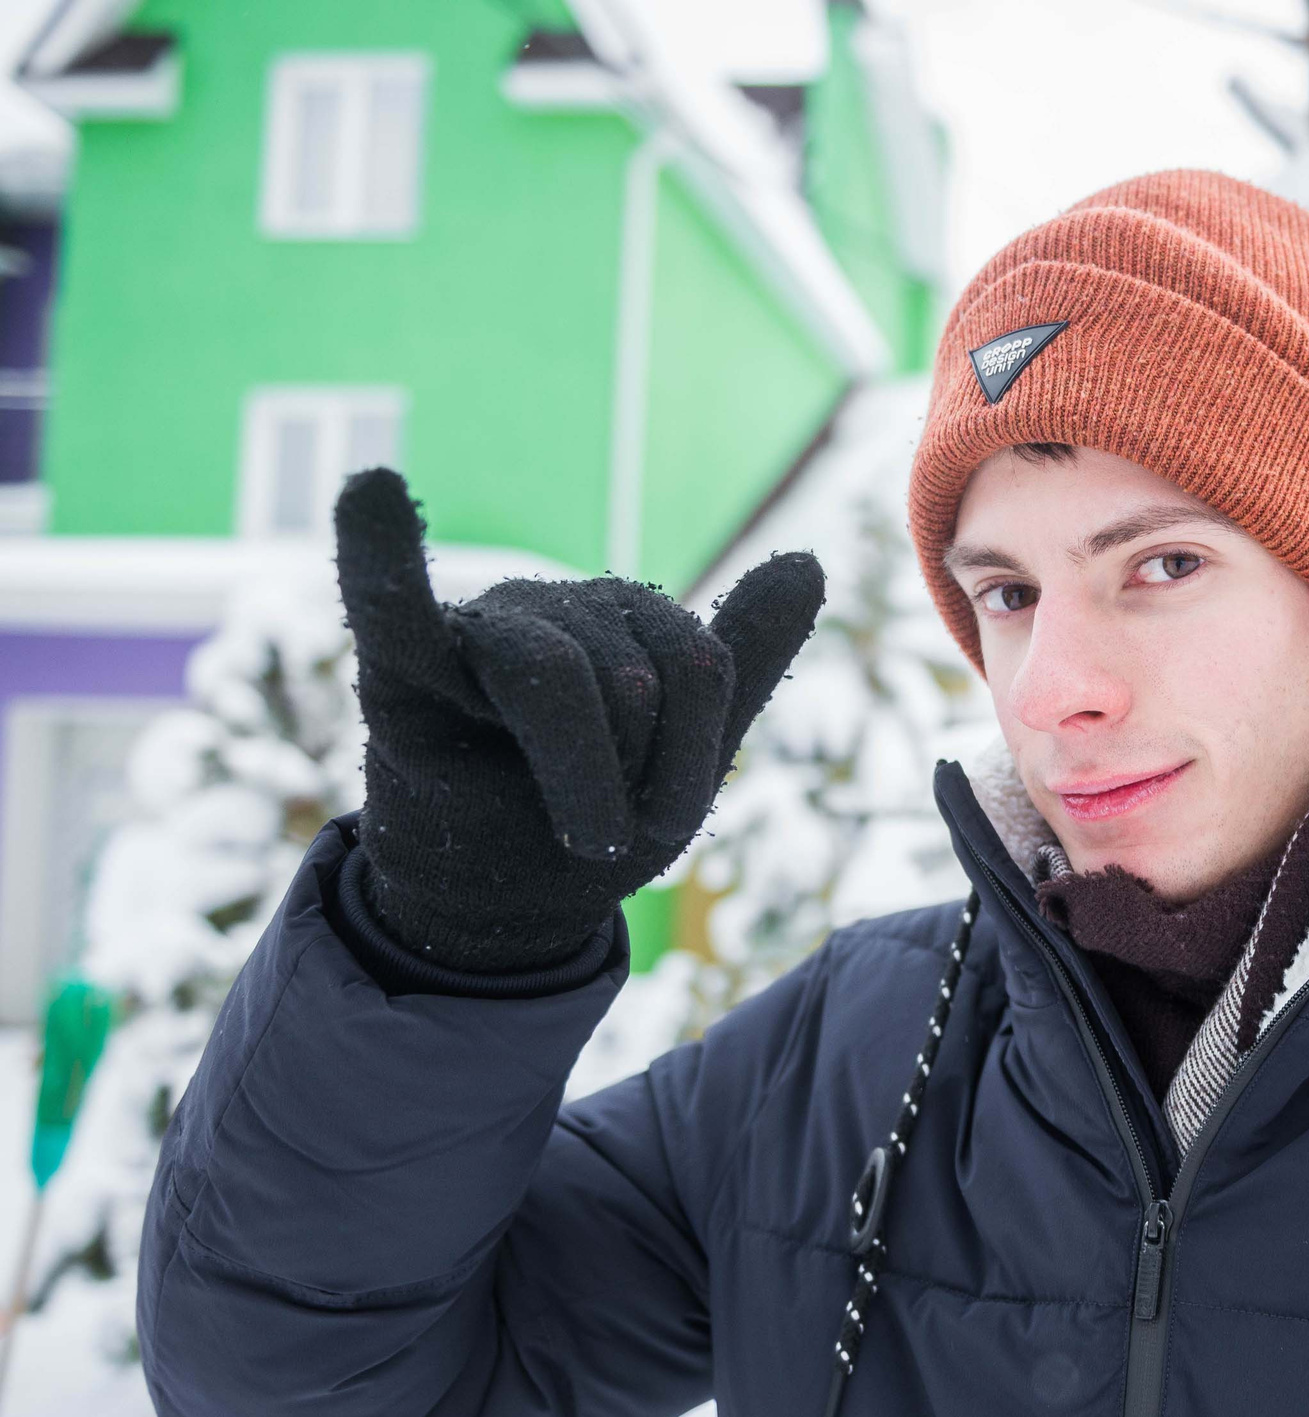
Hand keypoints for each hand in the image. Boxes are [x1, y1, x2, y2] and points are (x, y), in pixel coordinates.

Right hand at [333, 468, 823, 972]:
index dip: (691, 767)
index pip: (701, 669)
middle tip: (597, 828)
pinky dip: (377, 549)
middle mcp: (554, 604)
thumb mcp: (684, 755)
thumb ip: (741, 659)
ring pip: (561, 682)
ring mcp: (479, 625)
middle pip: (637, 681)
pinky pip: (389, 599)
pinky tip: (372, 492)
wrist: (499, 905)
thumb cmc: (588, 824)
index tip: (663, 821)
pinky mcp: (402, 669)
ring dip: (579, 784)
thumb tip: (809, 559)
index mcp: (625, 617)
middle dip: (631, 782)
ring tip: (565, 822)